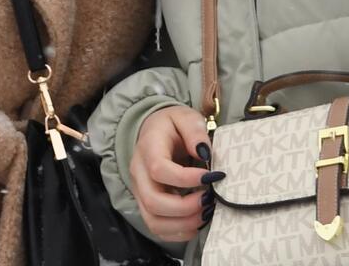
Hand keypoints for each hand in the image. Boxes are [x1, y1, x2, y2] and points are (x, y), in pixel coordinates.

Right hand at [130, 104, 216, 242]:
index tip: (208, 177)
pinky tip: (197, 221)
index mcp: (148, 147)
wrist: (155, 132)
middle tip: (208, 199)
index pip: (158, 169)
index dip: (184, 179)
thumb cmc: (173, 125)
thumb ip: (195, 131)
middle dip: (184, 208)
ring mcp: (140, 192)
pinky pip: (158, 229)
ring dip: (183, 223)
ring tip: (206, 211)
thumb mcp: (185, 116)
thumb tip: (204, 152)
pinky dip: (179, 232)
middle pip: (153, 201)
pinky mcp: (146, 206)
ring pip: (154, 221)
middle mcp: (139, 173)